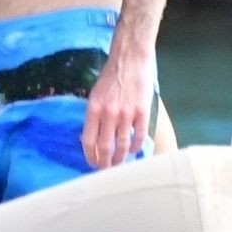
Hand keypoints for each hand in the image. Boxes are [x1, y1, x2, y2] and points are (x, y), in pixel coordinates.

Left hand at [82, 51, 153, 168]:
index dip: (89, 156)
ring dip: (120, 158)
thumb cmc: (110, 77)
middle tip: (106, 171)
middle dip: (104, 163)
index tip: (91, 164)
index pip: (88, 141)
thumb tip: (90, 138)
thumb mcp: (94, 95)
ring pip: (122, 145)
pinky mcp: (143, 112)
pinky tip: (133, 150)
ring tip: (119, 165)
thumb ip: (93, 116)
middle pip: (105, 147)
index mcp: (93, 110)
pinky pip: (139, 136)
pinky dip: (136, 147)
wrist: (130, 60)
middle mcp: (108, 114)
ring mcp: (127, 114)